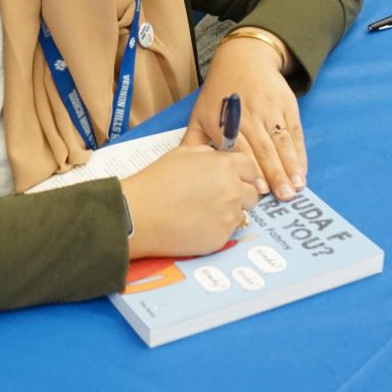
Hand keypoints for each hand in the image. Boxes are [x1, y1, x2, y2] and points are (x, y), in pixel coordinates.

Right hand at [122, 145, 258, 258]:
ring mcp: (229, 216)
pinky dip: (217, 229)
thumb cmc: (156, 181)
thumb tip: (219, 159)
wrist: (139, 214)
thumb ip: (208, 155)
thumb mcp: (182, 154)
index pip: (251, 169)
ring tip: (204, 212)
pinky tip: (197, 224)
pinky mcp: (221, 238)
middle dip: (240, 194)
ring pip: (242, 214)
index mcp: (225, 166)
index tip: (235, 178)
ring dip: (230, 212)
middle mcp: (232, 190)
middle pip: (252, 193)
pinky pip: (228, 232)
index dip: (243, 174)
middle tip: (218, 197)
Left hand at [182, 35, 306, 200]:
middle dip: (276, 174)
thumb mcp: (200, 113)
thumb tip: (185, 171)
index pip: (241, 148)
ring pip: (282, 141)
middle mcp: (250, 115)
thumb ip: (194, 142)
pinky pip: (295, 132)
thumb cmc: (219, 91)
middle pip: (265, 148)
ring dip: (291, 165)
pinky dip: (300, 152)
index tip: (259, 190)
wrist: (243, 58)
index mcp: (226, 120)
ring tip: (297, 186)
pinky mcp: (287, 106)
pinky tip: (302, 170)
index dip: (252, 168)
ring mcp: (271, 110)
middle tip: (285, 196)